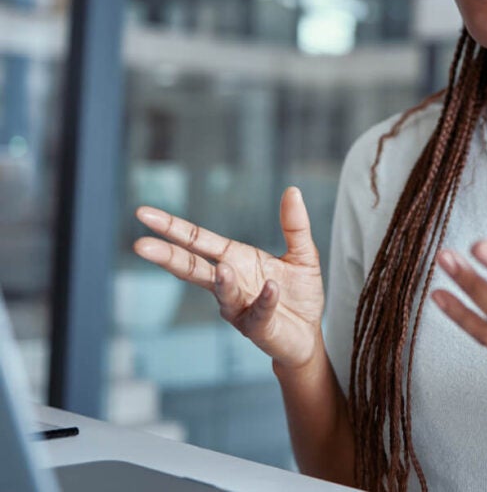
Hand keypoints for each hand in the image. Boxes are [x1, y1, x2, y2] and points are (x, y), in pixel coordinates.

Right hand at [133, 187, 324, 370]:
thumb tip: (292, 190)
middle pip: (192, 267)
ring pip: (223, 294)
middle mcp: (230, 282)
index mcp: (235, 259)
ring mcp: (240, 307)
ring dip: (222, 282)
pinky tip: (271, 288)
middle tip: (141, 246)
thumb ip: (294, 225)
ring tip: (222, 268)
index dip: (172, 227)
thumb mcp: (302, 253)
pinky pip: (260, 311)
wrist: (308, 333)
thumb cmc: (298, 293)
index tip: (143, 214)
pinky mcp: (258, 327)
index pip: (198, 240)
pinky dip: (265, 300)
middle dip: (168, 256)